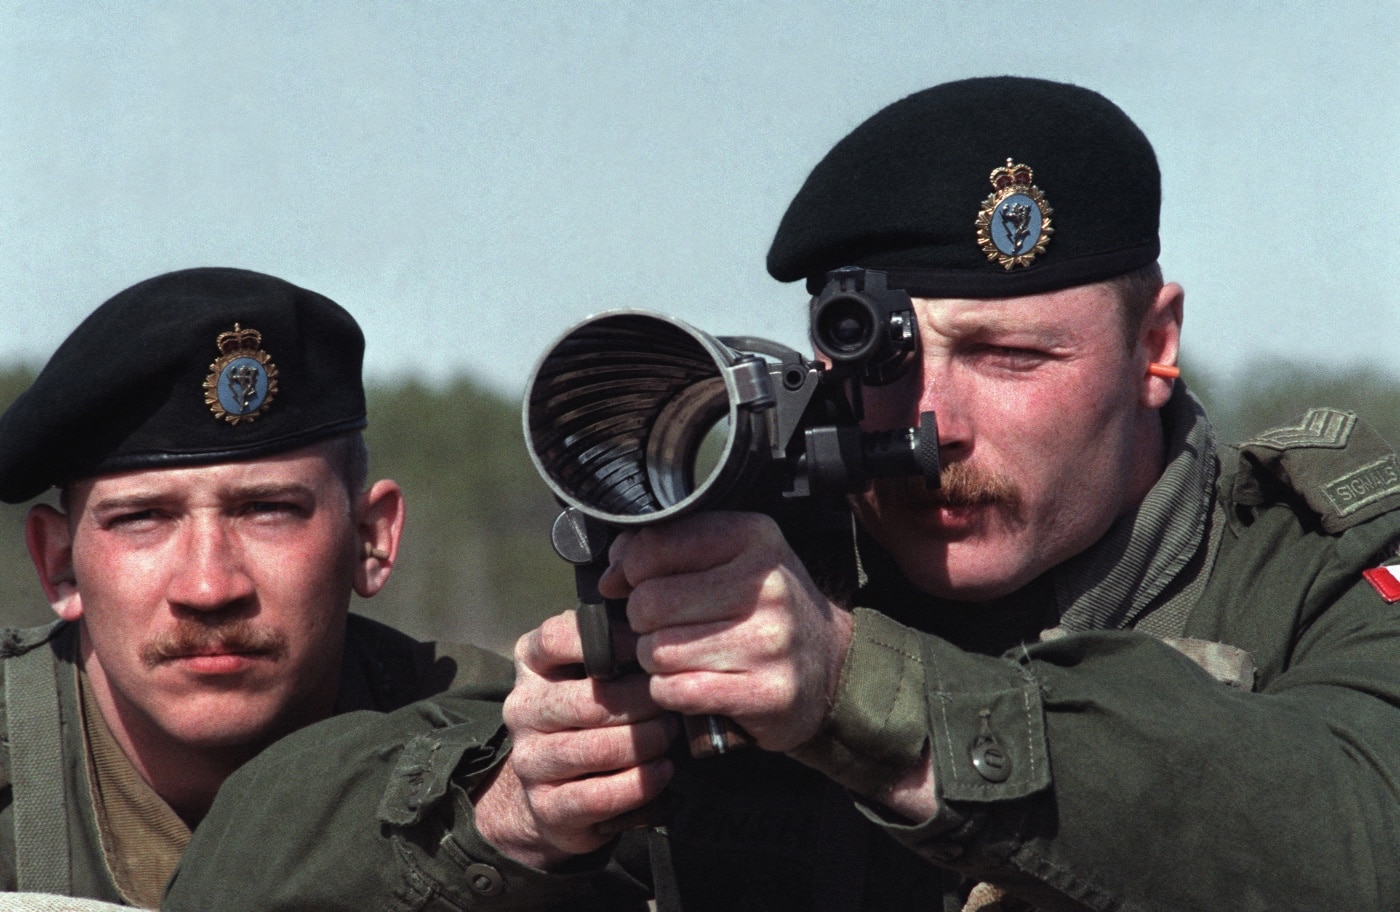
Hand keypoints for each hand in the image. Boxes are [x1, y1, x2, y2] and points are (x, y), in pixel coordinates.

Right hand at [474, 611, 678, 868]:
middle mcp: (522, 709)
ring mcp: (530, 760)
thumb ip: (613, 644)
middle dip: (644, 702)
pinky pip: (601, 795)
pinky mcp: (547, 806)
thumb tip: (659, 629)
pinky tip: (663, 770)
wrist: (551, 792)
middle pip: (590, 700)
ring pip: (599, 749)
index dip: (611, 640)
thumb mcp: (590, 671)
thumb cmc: (587, 715)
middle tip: (674, 704)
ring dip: (647, 743)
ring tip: (670, 735)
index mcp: (531, 664)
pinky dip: (641, 783)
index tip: (647, 648)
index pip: (558, 638)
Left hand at [598, 511, 854, 752]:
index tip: (639, 583)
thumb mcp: (729, 558)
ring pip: (658, 651)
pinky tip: (693, 683)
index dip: (632, 570)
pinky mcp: (765, 693)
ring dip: (656, 661)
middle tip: (667, 628)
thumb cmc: (765, 609)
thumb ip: (666, 551)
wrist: (829, 664)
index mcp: (753, 538)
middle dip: (643, 622)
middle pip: (649, 603)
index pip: (654, 546)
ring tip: (684, 657)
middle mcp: (766, 587)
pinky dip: (671, 691)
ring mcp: (769, 642)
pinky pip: (676, 690)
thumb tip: (611, 574)